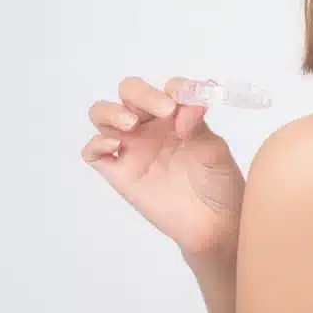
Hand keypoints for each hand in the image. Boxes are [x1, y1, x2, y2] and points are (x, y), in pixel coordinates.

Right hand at [82, 76, 244, 257]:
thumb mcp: (213, 149)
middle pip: (129, 93)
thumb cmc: (218, 182)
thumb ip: (197, 124)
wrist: (214, 224)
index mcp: (175, 115)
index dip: (174, 88)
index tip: (186, 100)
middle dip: (142, 94)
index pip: (165, 88)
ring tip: (131, 123)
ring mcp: (132, 147)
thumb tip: (186, 105)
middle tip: (164, 110)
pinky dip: (96, 144)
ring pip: (102, 115)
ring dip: (111, 111)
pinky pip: (94, 153)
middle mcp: (149, 125)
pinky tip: (115, 146)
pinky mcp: (119, 173)